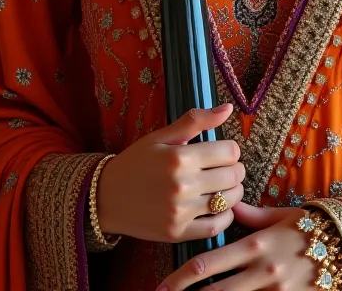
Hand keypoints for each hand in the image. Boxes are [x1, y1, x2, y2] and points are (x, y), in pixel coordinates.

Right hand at [96, 103, 244, 242]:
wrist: (106, 196)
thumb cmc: (136, 162)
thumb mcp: (162, 136)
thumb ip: (196, 121)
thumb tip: (228, 108)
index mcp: (180, 157)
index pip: (230, 152)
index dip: (231, 150)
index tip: (223, 152)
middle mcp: (183, 185)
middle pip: (232, 176)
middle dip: (235, 170)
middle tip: (226, 169)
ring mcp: (180, 212)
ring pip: (229, 202)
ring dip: (233, 193)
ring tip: (223, 187)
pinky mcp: (177, 232)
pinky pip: (216, 228)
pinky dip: (224, 217)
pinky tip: (217, 207)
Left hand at [159, 200, 316, 290]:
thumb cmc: (312, 225)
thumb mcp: (281, 215)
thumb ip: (252, 214)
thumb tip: (229, 203)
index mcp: (255, 244)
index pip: (210, 262)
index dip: (182, 276)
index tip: (164, 284)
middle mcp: (262, 270)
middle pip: (215, 290)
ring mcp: (276, 290)